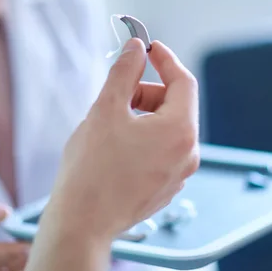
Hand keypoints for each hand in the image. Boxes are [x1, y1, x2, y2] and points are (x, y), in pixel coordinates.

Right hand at [8, 39, 199, 270]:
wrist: (83, 223)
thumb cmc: (92, 167)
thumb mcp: (106, 108)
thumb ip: (125, 72)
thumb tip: (136, 48)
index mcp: (180, 130)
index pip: (183, 82)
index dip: (165, 60)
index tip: (148, 48)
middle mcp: (188, 153)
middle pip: (176, 106)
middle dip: (149, 92)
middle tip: (119, 94)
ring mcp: (180, 175)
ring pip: (168, 130)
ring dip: (145, 116)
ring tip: (113, 124)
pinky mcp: (166, 188)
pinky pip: (163, 152)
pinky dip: (145, 140)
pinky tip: (117, 149)